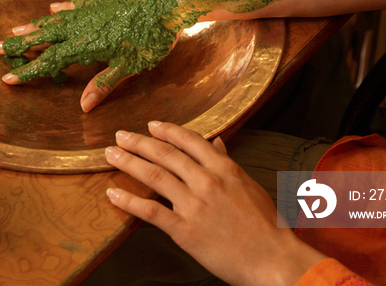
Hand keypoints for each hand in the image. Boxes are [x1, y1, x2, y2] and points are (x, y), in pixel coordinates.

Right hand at [0, 0, 187, 111]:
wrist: (167, 5)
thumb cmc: (150, 39)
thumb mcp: (128, 67)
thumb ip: (103, 84)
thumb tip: (83, 106)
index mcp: (84, 46)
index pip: (49, 61)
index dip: (28, 71)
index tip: (7, 77)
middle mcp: (80, 28)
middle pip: (42, 37)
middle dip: (19, 43)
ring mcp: (89, 13)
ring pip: (54, 21)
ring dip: (34, 26)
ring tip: (16, 28)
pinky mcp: (101, 4)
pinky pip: (75, 6)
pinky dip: (62, 8)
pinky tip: (55, 7)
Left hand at [104, 122, 327, 285]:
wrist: (273, 259)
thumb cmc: (267, 225)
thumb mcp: (249, 186)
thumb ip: (228, 163)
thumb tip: (216, 143)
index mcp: (224, 168)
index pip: (189, 141)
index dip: (166, 130)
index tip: (150, 125)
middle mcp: (206, 181)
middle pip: (165, 154)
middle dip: (139, 142)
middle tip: (120, 135)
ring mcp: (194, 205)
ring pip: (153, 176)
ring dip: (128, 162)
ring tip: (111, 155)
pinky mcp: (185, 230)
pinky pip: (150, 212)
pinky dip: (129, 201)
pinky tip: (113, 193)